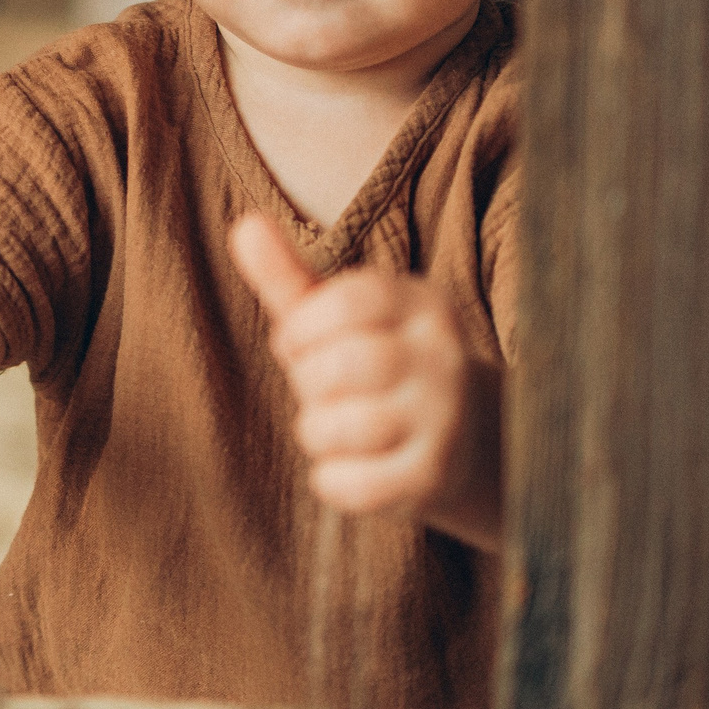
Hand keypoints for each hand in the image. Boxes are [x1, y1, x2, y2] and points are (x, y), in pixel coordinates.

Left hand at [229, 213, 503, 550]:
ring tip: (340, 427)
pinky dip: (333, 480)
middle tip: (325, 391)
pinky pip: (350, 484)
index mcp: (425, 304)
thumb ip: (290, 275)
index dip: (302, 330)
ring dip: (317, 432)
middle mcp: (445, 357)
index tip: (303, 343)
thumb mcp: (339, 317)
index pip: (344, 302)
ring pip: (338, 427)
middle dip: (309, 383)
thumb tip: (243, 224)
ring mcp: (447, 421)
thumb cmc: (379, 367)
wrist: (465, 443)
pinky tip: (354, 466)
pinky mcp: (435, 478)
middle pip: (340, 366)